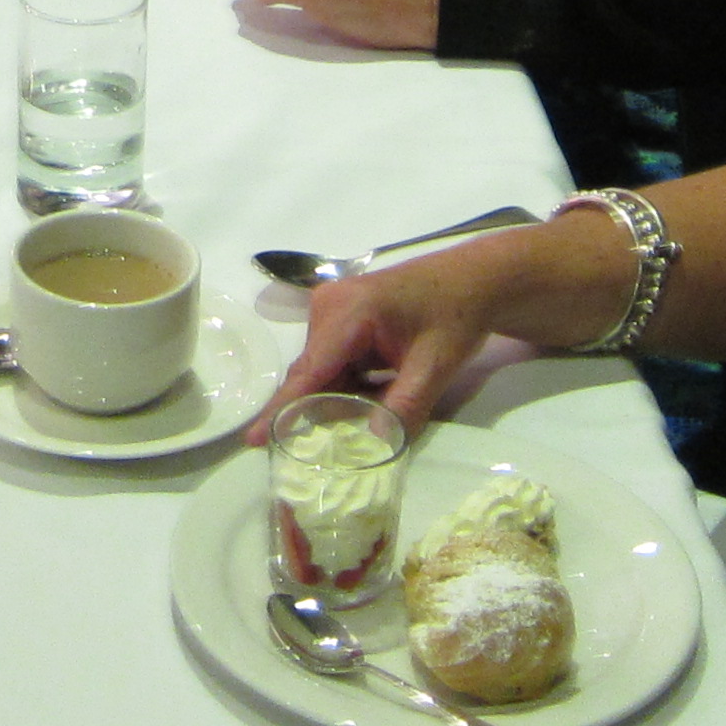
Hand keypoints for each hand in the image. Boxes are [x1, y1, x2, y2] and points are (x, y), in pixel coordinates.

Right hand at [250, 238, 534, 439]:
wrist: (475, 279)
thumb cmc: (456, 315)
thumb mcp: (435, 366)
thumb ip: (405, 406)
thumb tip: (374, 446)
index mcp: (349, 312)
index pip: (310, 371)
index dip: (282, 408)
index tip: (251, 438)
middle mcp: (329, 306)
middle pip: (313, 373)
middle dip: (323, 408)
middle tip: (336, 444)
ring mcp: (332, 308)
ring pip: (324, 370)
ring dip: (343, 395)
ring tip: (377, 405)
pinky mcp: (342, 316)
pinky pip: (335, 360)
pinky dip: (351, 382)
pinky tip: (379, 388)